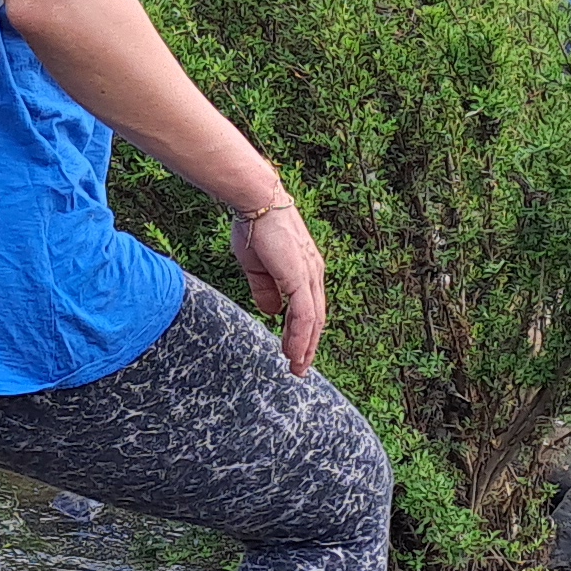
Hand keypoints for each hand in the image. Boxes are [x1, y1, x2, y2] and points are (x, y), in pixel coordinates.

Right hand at [230, 198, 328, 375]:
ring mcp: (309, 276)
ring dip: (305, 347)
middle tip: (299, 367)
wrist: (256, 203)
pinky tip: (292, 352)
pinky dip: (299, 336)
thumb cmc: (254, 227)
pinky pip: (304, 315)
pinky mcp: (300, 278)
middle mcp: (313, 274)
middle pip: (316, 319)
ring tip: (296, 367)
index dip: (302, 331)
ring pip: (313, 321)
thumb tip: (271, 312)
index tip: (293, 350)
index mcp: (305, 270)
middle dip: (308, 345)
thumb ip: (266, 291)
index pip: (309, 308)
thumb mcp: (257, 267)